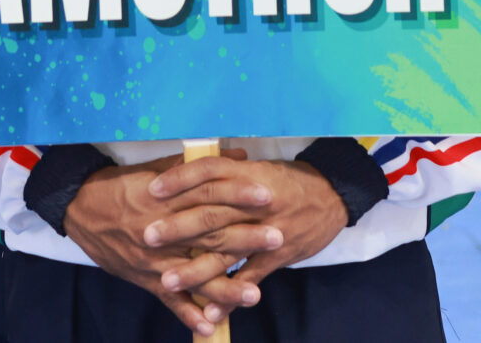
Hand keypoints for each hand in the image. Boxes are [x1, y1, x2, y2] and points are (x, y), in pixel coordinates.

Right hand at [60, 156, 272, 336]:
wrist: (80, 209)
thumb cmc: (120, 185)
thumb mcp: (155, 168)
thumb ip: (194, 165)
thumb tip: (236, 155)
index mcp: (166, 199)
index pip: (208, 194)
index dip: (238, 194)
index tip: (267, 195)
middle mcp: (163, 230)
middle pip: (209, 234)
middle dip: (245, 238)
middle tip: (276, 238)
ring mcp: (155, 259)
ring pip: (194, 275)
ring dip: (225, 287)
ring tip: (254, 293)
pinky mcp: (145, 279)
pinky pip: (170, 300)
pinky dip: (189, 314)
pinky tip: (211, 325)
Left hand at [160, 155, 348, 317]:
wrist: (332, 196)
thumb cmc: (291, 180)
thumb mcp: (259, 168)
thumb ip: (228, 173)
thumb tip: (191, 169)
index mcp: (247, 175)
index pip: (208, 172)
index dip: (180, 179)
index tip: (153, 189)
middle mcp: (253, 202)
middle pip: (211, 213)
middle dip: (178, 227)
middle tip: (147, 237)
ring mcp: (266, 230)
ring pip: (226, 250)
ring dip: (195, 269)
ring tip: (168, 281)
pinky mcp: (277, 255)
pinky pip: (250, 277)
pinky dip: (229, 294)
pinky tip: (209, 311)